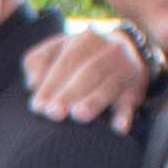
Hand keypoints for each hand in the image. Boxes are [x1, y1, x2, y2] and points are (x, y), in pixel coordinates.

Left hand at [20, 23, 162, 132]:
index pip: (67, 62)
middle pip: (89, 72)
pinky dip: (125, 114)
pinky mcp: (136, 88)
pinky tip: (118, 127)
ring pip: (110, 85)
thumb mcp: (58, 49)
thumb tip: (31, 83)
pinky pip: (132, 102)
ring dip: (94, 101)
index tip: (38, 106)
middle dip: (69, 93)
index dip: (51, 84)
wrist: (128, 46)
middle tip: (54, 113)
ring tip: (79, 115)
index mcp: (84, 40)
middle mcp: (107, 51)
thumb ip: (38, 61)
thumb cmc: (81, 54)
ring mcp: (124, 69)